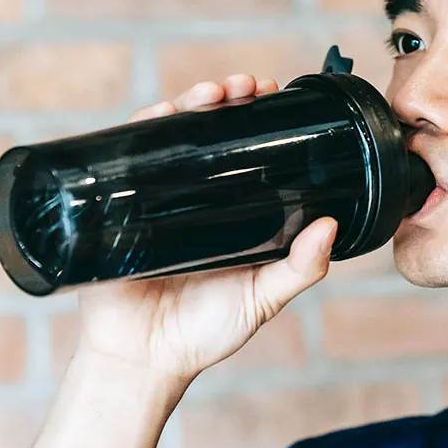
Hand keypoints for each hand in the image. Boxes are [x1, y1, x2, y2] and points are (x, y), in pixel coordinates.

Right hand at [73, 74, 337, 386]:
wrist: (142, 360)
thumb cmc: (205, 332)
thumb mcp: (262, 298)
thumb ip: (299, 269)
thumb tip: (331, 227)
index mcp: (230, 208)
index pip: (244, 148)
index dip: (257, 117)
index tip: (273, 94)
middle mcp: (192, 194)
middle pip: (208, 130)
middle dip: (227, 98)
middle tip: (245, 87)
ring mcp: (153, 195)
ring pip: (170, 134)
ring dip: (189, 103)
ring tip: (212, 93)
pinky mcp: (117, 204)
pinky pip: (125, 158)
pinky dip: (140, 129)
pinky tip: (158, 114)